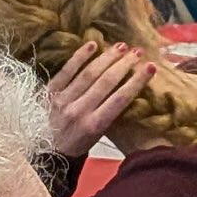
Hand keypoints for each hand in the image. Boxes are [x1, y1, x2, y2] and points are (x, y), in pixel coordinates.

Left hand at [47, 41, 154, 156]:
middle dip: (125, 64)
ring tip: (122, 46)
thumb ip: (110, 112)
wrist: (46, 151)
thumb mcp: (98, 135)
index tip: (150, 67)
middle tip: (138, 51)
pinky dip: (80, 56)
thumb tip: (127, 83)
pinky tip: (93, 44)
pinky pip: (67, 70)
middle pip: (106, 82)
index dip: (137, 81)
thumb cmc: (78, 143)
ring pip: (89, 73)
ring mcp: (63, 100)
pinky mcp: (50, 91)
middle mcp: (79, 111)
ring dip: (107, 57)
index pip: (120, 99)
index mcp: (94, 125)